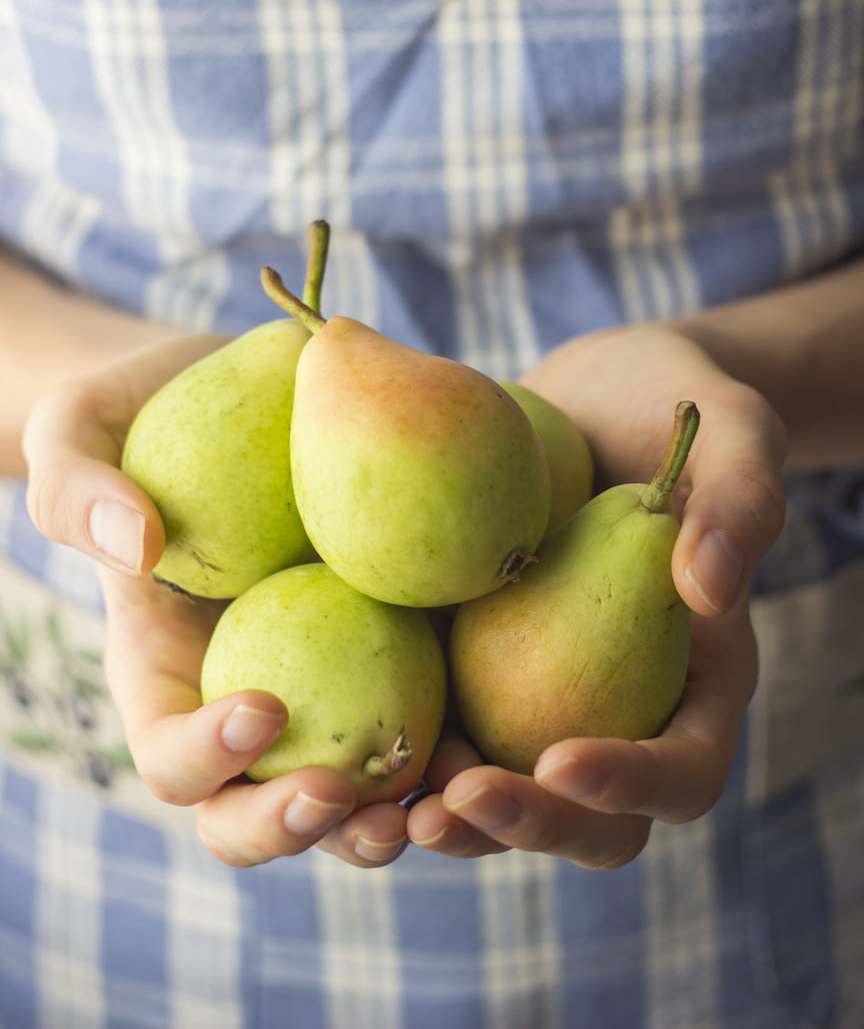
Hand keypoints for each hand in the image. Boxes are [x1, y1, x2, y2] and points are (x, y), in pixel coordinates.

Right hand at [23, 337, 411, 867]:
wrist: (244, 390)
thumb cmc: (141, 413)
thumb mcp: (79, 431)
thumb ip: (77, 488)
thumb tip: (135, 543)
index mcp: (162, 677)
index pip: (170, 757)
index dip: (207, 758)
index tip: (265, 706)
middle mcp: (239, 701)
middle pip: (252, 813)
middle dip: (293, 826)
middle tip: (343, 793)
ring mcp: (320, 686)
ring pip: (347, 796)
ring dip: (384, 821)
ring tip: (436, 802)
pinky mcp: (390, 653)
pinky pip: (419, 719)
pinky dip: (450, 747)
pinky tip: (490, 736)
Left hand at [405, 323, 786, 863]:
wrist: (581, 395)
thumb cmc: (666, 404)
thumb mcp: (732, 430)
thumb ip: (740, 500)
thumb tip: (710, 589)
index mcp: (697, 685)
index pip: (684, 771)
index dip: (631, 785)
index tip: (561, 758)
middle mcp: (619, 713)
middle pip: (592, 824)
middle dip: (526, 824)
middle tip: (458, 798)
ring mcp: (539, 701)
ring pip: (503, 799)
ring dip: (451, 820)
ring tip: (386, 806)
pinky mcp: (470, 671)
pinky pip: (438, 732)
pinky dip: (396, 753)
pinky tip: (338, 745)